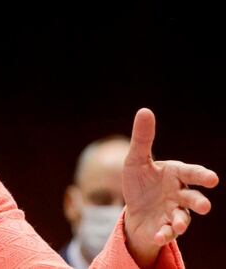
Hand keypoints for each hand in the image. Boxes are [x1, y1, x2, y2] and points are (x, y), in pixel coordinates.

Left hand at [122, 108, 218, 267]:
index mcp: (175, 174)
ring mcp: (174, 213)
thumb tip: (145, 110)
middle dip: (199, 202)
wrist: (134, 210)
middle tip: (204, 206)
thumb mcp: (136, 159)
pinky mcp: (164, 228)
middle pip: (193, 198)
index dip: (200, 175)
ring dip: (182, 222)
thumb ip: (143, 138)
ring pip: (183, 218)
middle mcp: (179, 194)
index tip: (212, 179)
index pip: (190, 173)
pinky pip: (166, 233)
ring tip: (179, 226)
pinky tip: (158, 235)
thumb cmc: (140, 181)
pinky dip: (163, 235)